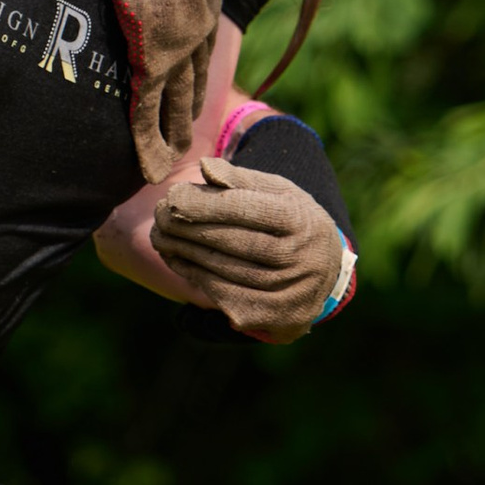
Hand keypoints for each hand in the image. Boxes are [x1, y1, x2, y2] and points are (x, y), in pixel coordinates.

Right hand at [101, 0, 223, 183]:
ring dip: (172, 135)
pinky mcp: (152, 59)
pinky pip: (149, 108)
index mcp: (205, 12)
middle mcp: (198, 39)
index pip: (201, 56)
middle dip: (189, 116)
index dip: (197, 81)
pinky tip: (148, 160)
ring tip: (168, 159)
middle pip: (194, 87)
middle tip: (185, 144)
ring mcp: (177, 52)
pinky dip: (148, 137)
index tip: (193, 99)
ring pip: (176, 105)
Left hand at [150, 157, 352, 340]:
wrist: (325, 275)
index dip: (207, 204)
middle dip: (190, 227)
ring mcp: (288, 292)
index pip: (248, 210)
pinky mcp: (273, 317)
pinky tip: (176, 259)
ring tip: (160, 236)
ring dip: (185, 252)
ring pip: (224, 270)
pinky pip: (224, 295)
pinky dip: (195, 276)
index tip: (174, 196)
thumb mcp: (278, 194)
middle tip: (159, 216)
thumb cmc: (291, 224)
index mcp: (301, 221)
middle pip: (234, 242)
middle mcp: (300, 259)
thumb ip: (240, 180)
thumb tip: (205, 167)